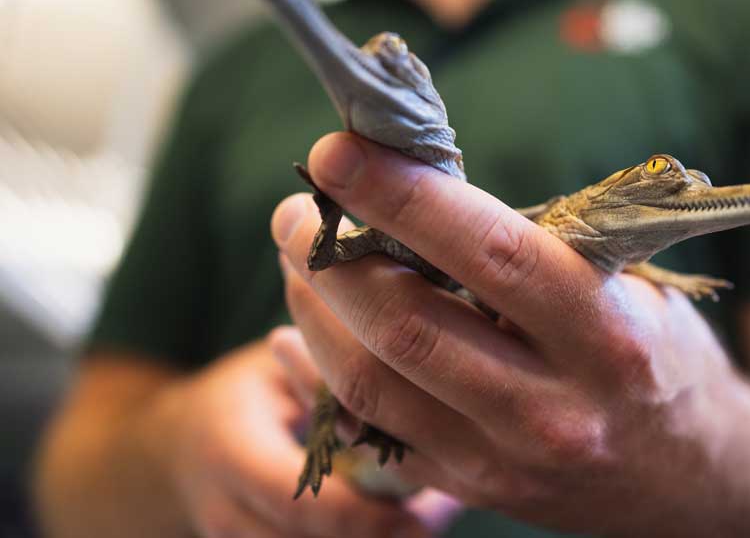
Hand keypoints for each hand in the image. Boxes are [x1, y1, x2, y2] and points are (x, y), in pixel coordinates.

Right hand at [151, 339, 432, 537]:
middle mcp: (223, 508)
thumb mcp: (277, 370)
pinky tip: (380, 527)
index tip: (424, 513)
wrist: (175, 445)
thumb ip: (327, 383)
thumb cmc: (243, 394)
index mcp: (232, 450)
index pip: (303, 503)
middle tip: (430, 520)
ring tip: (416, 520)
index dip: (368, 518)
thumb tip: (404, 390)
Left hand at [271, 132, 737, 535]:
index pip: (489, 253)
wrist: (700, 479)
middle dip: (333, 255)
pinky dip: (320, 377)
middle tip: (297, 209)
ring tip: (298, 260)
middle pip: (407, 324)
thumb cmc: (661, 356)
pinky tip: (297, 334)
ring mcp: (507, 462)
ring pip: (372, 382)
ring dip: (315, 310)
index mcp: (606, 332)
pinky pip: (371, 434)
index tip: (337, 151)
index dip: (401, 196)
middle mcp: (554, 407)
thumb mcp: (630, 286)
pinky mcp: (473, 491)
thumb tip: (418, 191)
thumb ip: (538, 249)